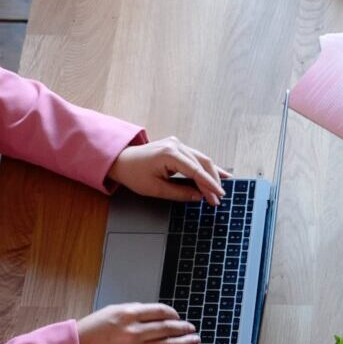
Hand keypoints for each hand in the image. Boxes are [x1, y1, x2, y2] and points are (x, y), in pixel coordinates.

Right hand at [77, 302, 198, 343]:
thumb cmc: (90, 331)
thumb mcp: (110, 312)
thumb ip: (133, 310)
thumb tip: (154, 314)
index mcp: (128, 314)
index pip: (159, 311)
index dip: (173, 314)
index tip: (178, 316)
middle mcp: (134, 331)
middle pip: (167, 328)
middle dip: (183, 328)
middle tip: (192, 329)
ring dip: (185, 343)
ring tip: (194, 341)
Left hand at [108, 137, 231, 203]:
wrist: (121, 161)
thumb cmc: (134, 174)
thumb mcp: (155, 189)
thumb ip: (179, 193)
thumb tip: (198, 197)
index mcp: (169, 154)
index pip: (196, 171)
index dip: (209, 185)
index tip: (218, 197)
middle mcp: (175, 145)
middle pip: (202, 163)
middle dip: (212, 182)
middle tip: (218, 199)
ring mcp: (177, 144)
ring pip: (202, 159)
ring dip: (212, 175)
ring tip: (221, 189)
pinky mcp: (177, 147)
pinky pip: (196, 157)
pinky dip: (206, 167)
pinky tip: (220, 173)